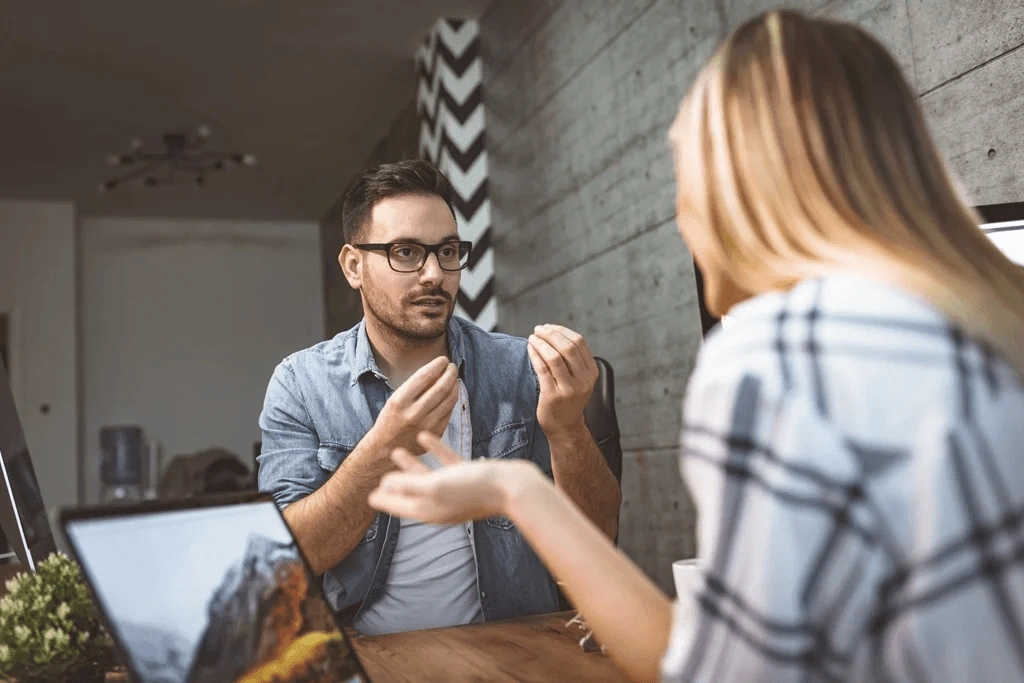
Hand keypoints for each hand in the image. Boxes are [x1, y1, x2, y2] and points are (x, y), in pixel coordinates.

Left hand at [368, 431, 540, 523]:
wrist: (513, 487)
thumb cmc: (474, 488)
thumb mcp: (434, 486)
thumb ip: (407, 485)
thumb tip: (385, 484)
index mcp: (429, 509)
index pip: (398, 506)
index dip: (383, 499)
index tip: (367, 494)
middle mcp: (440, 502)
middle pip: (409, 492)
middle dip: (393, 482)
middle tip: (377, 473)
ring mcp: (455, 489)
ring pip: (426, 476)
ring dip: (411, 463)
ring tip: (398, 451)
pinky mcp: (469, 475)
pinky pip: (446, 462)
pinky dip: (434, 450)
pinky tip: (425, 436)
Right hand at [371, 357, 458, 453]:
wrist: (385, 448)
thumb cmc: (390, 419)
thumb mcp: (395, 399)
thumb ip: (415, 387)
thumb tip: (437, 371)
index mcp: (400, 401)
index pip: (424, 376)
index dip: (436, 365)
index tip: (443, 360)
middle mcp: (414, 413)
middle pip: (440, 387)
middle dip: (450, 374)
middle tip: (452, 367)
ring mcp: (426, 426)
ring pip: (448, 400)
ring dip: (454, 386)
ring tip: (454, 378)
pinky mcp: (435, 434)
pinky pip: (448, 413)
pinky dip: (451, 400)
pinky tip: (451, 394)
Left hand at [528, 324, 597, 439]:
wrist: (565, 427)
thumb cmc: (568, 399)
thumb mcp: (579, 379)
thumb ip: (573, 360)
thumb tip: (554, 333)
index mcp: (591, 372)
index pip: (579, 342)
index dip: (562, 331)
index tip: (549, 327)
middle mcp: (583, 380)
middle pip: (567, 347)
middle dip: (550, 334)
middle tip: (538, 329)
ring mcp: (569, 389)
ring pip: (554, 357)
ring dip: (541, 343)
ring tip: (532, 338)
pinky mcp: (553, 395)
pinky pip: (542, 369)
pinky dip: (535, 355)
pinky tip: (530, 349)